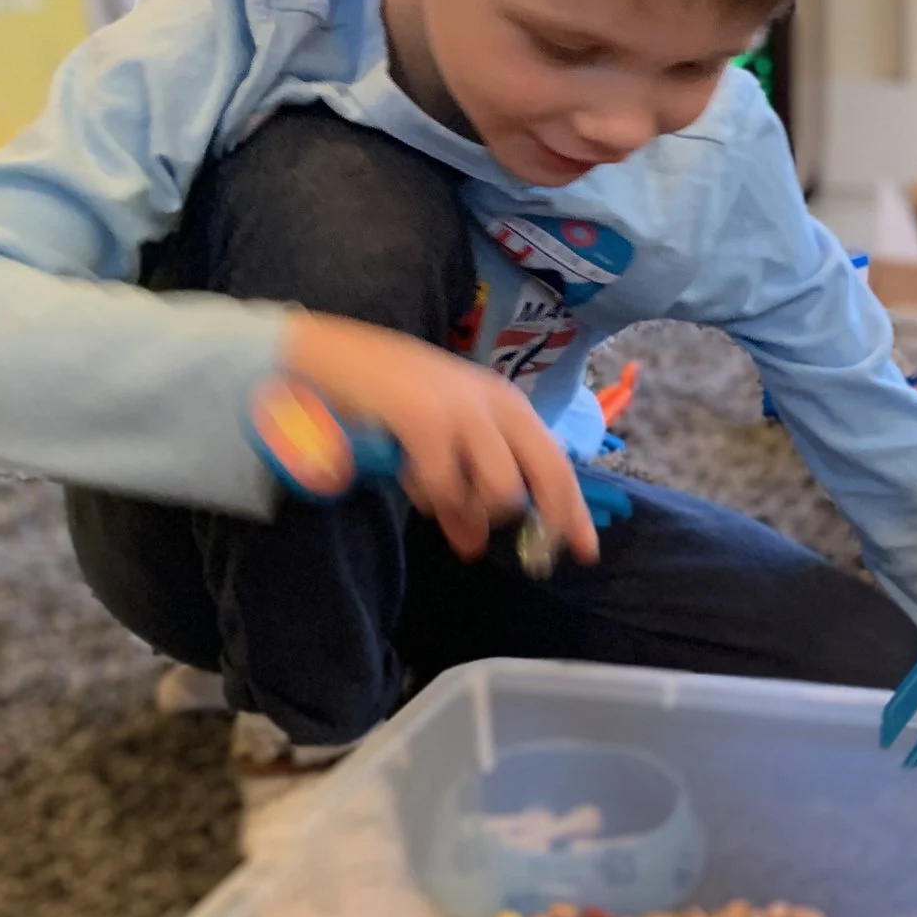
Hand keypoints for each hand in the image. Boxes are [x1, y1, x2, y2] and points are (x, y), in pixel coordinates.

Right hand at [281, 311, 597, 563]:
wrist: (329, 356)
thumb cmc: (388, 398)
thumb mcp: (438, 446)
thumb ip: (460, 494)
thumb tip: (475, 547)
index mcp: (507, 406)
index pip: (557, 463)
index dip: (575, 511)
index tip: (587, 553)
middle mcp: (497, 404)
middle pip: (548, 473)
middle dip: (549, 520)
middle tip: (538, 560)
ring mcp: (465, 410)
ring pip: (500, 490)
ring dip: (469, 507)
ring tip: (434, 493)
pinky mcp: (428, 420)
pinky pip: (447, 486)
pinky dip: (432, 497)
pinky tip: (410, 479)